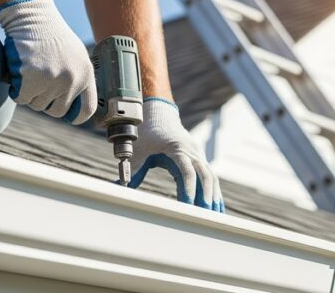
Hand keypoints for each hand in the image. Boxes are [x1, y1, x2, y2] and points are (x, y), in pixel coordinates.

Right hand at [0, 0, 96, 123]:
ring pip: (37, 105)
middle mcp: (72, 80)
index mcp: (86, 74)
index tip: (66, 115)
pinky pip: (21, 98)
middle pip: (57, 111)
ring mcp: (51, 80)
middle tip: (37, 85)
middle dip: (45, 102)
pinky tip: (18, 74)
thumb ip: (78, 78)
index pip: (87, 109)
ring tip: (29, 72)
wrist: (32, 16)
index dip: (75, 116)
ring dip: (30, 93)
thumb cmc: (50, 34)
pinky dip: (16, 90)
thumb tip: (76, 104)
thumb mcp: (76, 55)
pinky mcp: (31, 78)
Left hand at [129, 98, 224, 212]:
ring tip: (215, 219)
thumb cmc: (147, 135)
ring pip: (212, 178)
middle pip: (206, 176)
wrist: (160, 116)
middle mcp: (192, 152)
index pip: (187, 172)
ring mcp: (198, 156)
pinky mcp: (200, 161)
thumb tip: (117, 187)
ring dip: (215, 197)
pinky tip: (217, 208)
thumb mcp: (138, 151)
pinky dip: (215, 193)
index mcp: (177, 149)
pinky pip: (211, 178)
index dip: (188, 190)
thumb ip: (131, 169)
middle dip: (207, 197)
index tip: (188, 207)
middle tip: (205, 218)